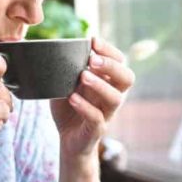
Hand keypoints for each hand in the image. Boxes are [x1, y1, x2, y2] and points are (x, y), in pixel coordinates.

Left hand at [51, 36, 134, 160]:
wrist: (68, 140)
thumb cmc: (70, 109)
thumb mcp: (66, 85)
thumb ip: (66, 69)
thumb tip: (55, 48)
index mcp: (107, 82)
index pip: (120, 62)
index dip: (109, 50)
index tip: (93, 40)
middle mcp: (111, 96)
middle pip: (126, 78)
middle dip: (111, 65)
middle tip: (92, 59)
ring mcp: (106, 113)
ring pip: (115, 98)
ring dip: (100, 84)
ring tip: (83, 76)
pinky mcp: (97, 130)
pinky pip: (97, 118)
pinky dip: (85, 107)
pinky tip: (72, 98)